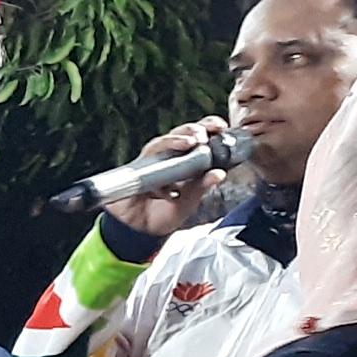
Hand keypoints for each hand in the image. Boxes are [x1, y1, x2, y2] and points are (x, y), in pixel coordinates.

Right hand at [110, 116, 231, 240]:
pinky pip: (144, 166)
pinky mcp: (136, 173)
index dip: (208, 126)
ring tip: (190, 143)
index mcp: (186, 159)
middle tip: (202, 137)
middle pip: (179, 133)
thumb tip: (220, 173)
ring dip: (175, 141)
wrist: (141, 231)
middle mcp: (167, 156)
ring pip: (161, 143)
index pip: (197, 135)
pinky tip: (167, 187)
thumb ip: (203, 186)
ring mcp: (150, 163)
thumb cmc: (166, 211)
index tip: (220, 126)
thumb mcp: (190, 200)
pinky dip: (157, 173)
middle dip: (192, 130)